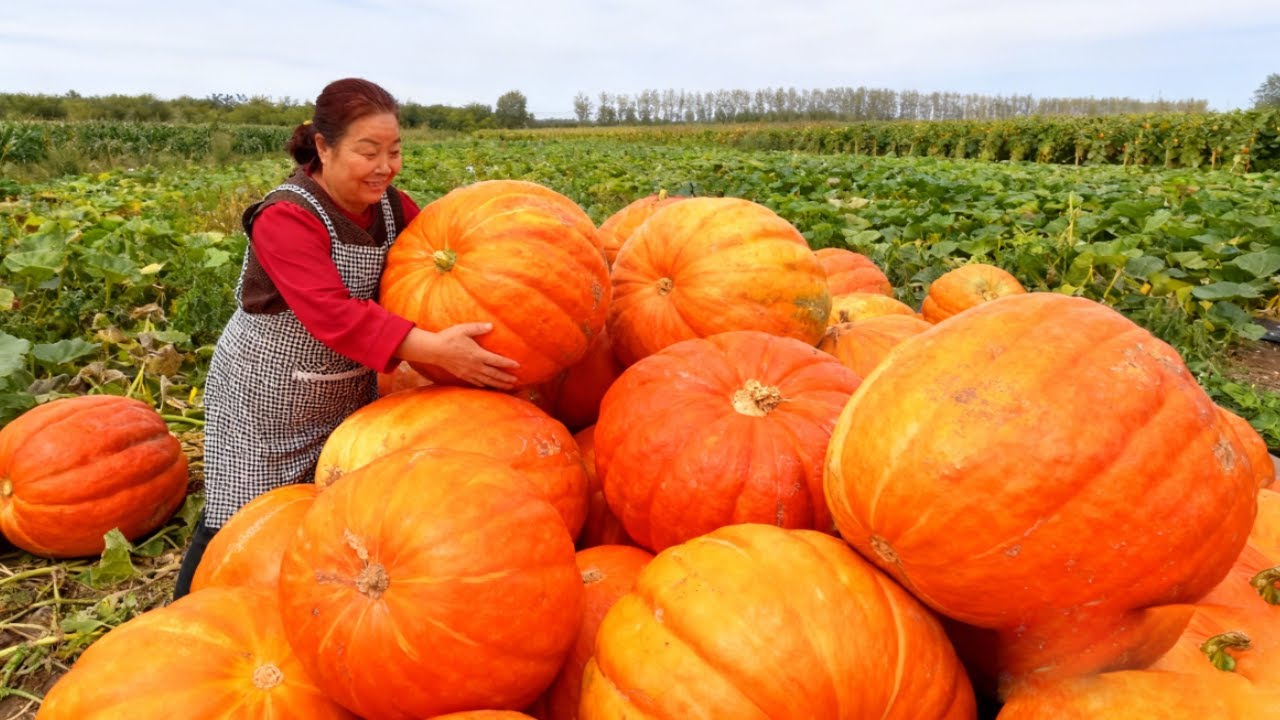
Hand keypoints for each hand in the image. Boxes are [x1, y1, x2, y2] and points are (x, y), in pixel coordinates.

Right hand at [399, 323, 519, 389]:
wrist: (434, 350)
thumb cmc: (449, 337)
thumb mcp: (464, 329)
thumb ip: (479, 328)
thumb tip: (491, 325)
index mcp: (477, 354)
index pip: (497, 361)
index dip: (508, 364)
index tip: (518, 366)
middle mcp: (475, 366)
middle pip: (494, 374)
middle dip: (506, 378)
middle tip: (516, 381)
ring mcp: (468, 372)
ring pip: (487, 381)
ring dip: (498, 384)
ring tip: (508, 387)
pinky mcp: (462, 375)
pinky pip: (476, 383)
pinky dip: (485, 385)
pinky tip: (489, 386)